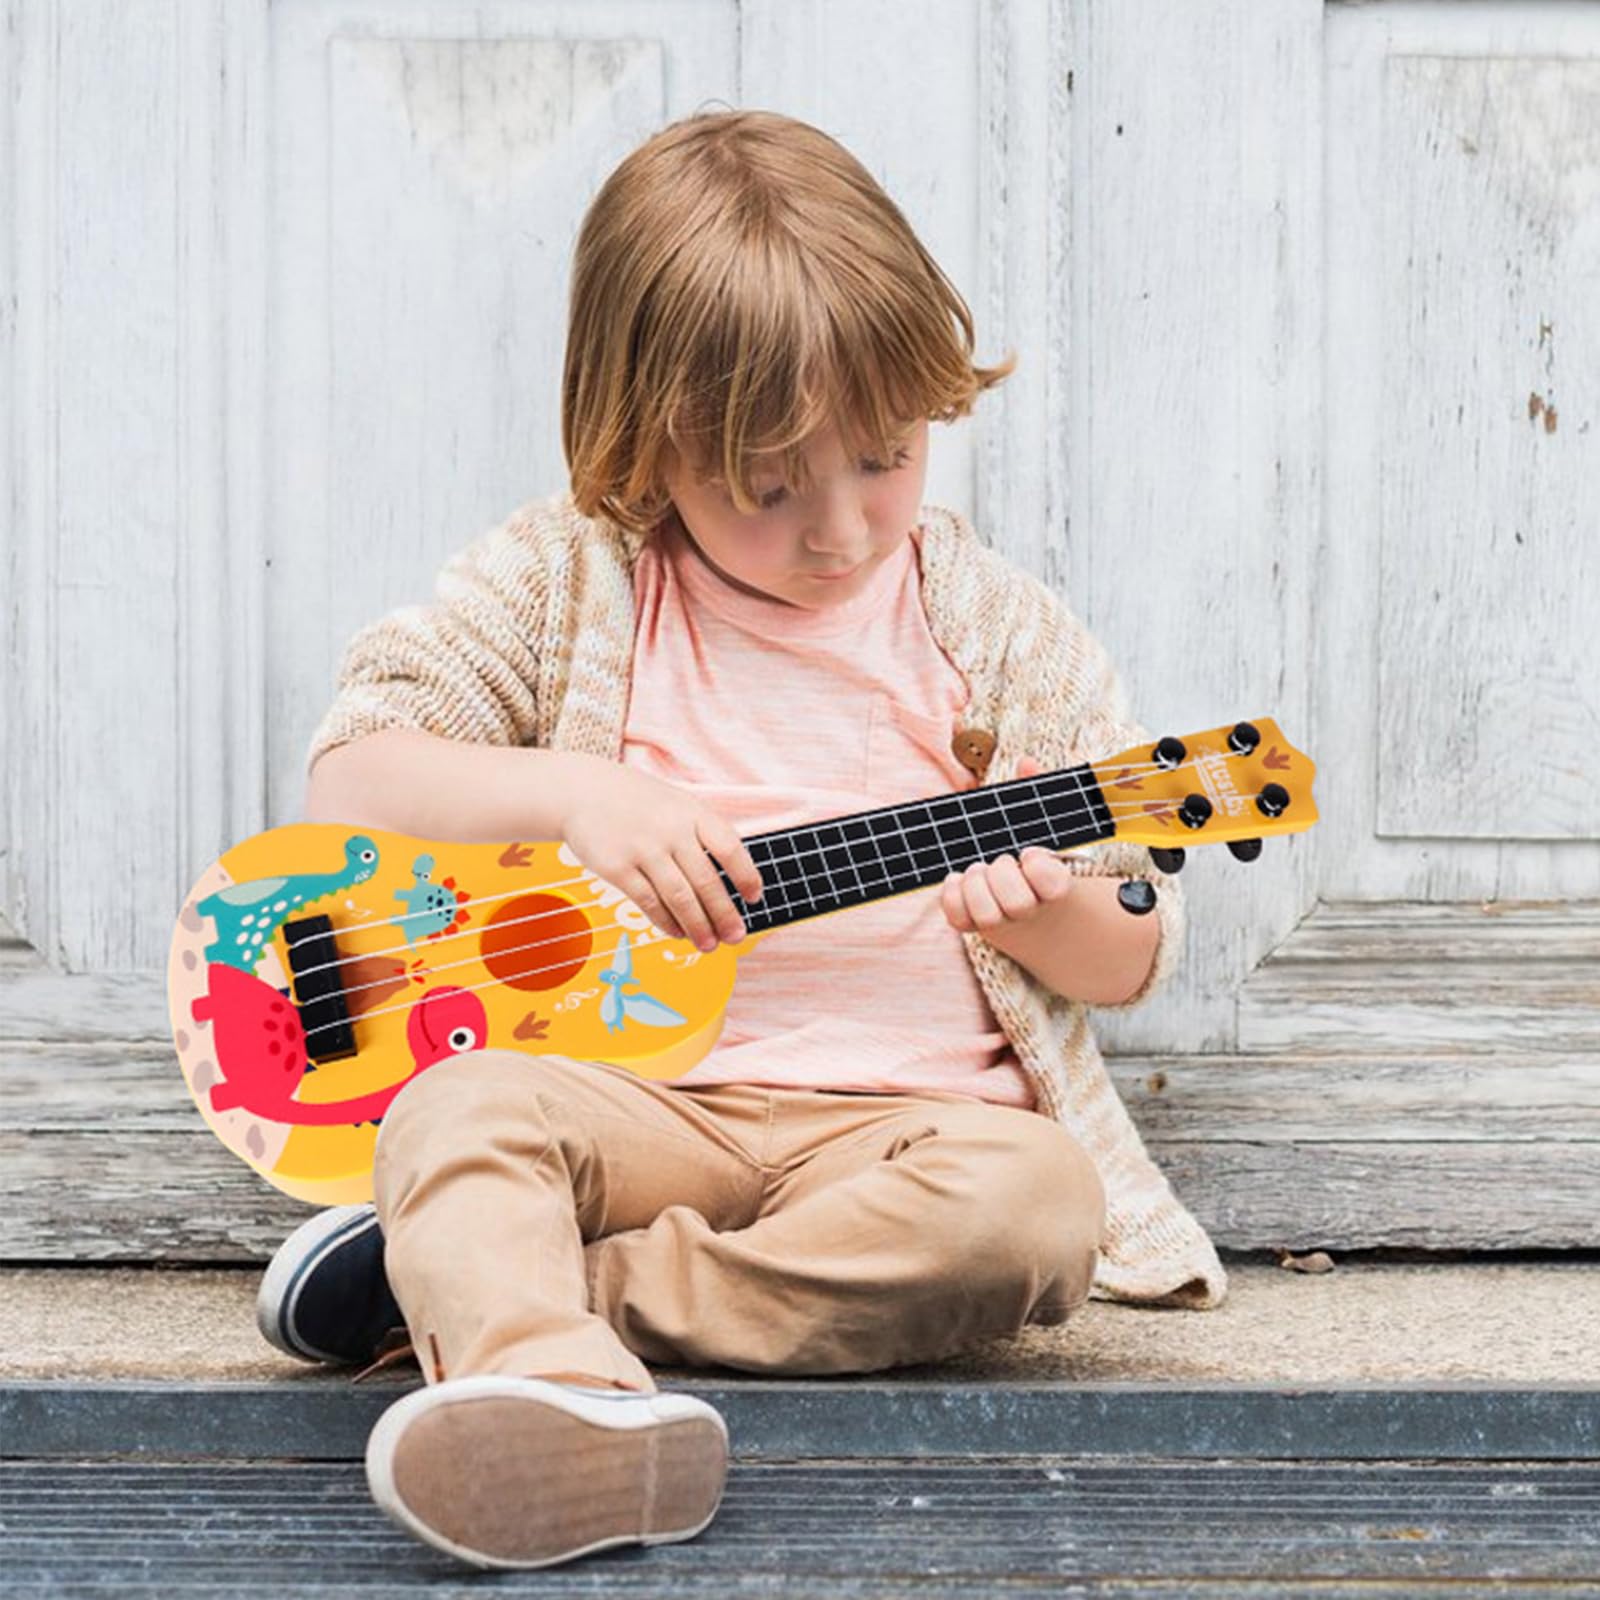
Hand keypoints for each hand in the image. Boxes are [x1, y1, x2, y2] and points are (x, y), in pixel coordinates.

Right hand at [558, 757, 763, 950]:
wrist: (581, 792)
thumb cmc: (636, 802)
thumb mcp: (676, 804)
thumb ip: (700, 834)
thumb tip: (730, 880)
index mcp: (692, 812)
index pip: (729, 847)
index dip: (746, 875)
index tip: (755, 898)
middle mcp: (670, 830)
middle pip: (706, 881)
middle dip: (724, 914)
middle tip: (735, 936)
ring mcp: (643, 849)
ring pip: (679, 897)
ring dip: (698, 926)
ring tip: (708, 945)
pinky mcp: (617, 868)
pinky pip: (648, 902)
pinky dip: (666, 922)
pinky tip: (677, 933)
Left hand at [939, 756, 1076, 935]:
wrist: (1034, 913)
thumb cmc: (1035, 862)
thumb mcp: (1043, 830)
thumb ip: (1035, 795)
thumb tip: (1025, 762)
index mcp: (1054, 885)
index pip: (1052, 883)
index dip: (1039, 865)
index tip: (1031, 851)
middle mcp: (1030, 909)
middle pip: (1016, 902)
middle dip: (1003, 875)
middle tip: (1001, 860)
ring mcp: (1002, 921)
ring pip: (986, 915)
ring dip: (976, 887)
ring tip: (977, 869)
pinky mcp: (974, 925)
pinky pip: (958, 918)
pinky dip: (951, 896)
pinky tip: (957, 878)